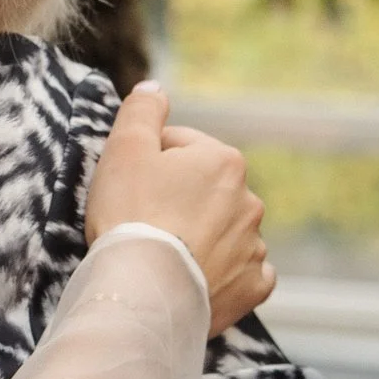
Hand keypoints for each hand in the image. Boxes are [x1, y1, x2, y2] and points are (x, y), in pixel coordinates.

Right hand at [87, 82, 274, 334]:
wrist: (143, 290)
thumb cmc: (130, 215)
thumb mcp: (124, 148)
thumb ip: (142, 110)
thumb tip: (154, 88)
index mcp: (224, 161)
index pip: (180, 147)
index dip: (147, 162)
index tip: (128, 186)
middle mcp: (250, 201)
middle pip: (204, 190)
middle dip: (178, 199)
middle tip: (141, 221)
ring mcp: (254, 247)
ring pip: (226, 231)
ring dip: (203, 236)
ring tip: (166, 253)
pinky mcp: (252, 288)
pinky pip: (245, 273)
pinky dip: (226, 273)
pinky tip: (200, 277)